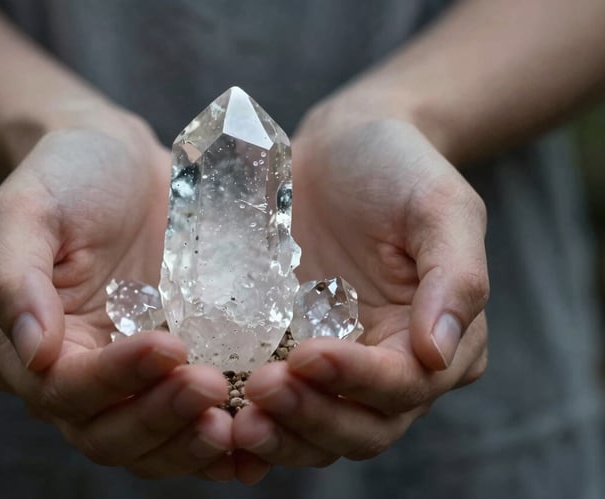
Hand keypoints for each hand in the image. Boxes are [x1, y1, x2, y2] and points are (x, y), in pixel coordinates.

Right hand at [0, 123, 234, 479]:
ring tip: (236, 423)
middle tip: (211, 386)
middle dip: (160, 418)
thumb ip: (13, 279)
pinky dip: (219, 439)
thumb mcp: (25, 211)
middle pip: (108, 433)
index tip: (168, 347)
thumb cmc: (65, 176)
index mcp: (26, 351)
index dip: (116, 379)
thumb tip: (34, 354)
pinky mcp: (174, 371)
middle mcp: (74, 380)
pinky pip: (191, 420)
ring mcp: (128, 382)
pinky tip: (257, 433)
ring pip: (151, 444)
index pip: (67, 389)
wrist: (120, 161)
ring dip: (191, 442)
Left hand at [234, 109, 488, 468]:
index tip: (308, 357)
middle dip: (313, 418)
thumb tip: (440, 354)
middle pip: (361, 427)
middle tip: (261, 392)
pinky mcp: (290, 353)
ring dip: (279, 433)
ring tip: (234, 418)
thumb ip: (456, 277)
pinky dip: (250, 415)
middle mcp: (392, 367)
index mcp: (442, 342)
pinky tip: (213, 410)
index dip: (358, 381)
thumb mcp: (440, 207)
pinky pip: (275, 401)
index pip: (405, 385)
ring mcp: (338, 366)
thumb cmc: (398, 168)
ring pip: (317, 431)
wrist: (341, 147)